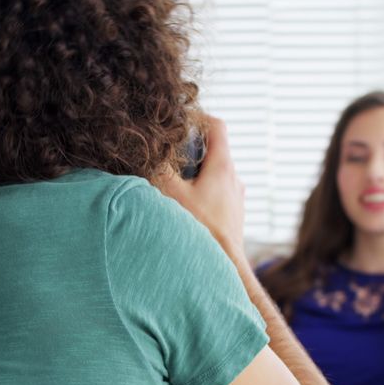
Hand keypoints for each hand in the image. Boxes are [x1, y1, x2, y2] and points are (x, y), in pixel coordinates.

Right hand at [154, 116, 246, 254]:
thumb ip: (160, 171)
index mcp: (223, 167)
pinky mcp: (234, 214)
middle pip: (214, 150)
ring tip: (176, 185)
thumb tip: (147, 153)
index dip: (199, 118)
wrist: (224, 265)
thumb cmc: (200, 230)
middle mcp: (234, 179)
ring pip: (215, 173)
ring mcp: (236, 197)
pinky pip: (218, 193)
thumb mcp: (172, 195)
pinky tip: (187, 208)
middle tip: (170, 158)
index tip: (181, 122)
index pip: (217, 127)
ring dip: (196, 174)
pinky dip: (202, 192)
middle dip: (191, 150)